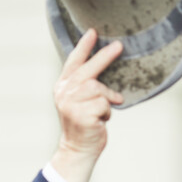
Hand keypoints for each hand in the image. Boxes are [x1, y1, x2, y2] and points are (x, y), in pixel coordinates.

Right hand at [51, 29, 123, 181]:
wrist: (77, 149)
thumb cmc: (83, 124)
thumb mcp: (79, 101)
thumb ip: (86, 85)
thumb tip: (105, 66)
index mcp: (62, 86)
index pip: (73, 62)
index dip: (83, 46)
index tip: (93, 32)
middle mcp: (64, 93)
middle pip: (87, 70)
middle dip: (104, 57)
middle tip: (119, 46)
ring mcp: (71, 104)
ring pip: (98, 89)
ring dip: (106, 100)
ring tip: (102, 111)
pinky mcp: (82, 115)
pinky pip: (104, 104)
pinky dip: (107, 112)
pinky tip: (100, 121)